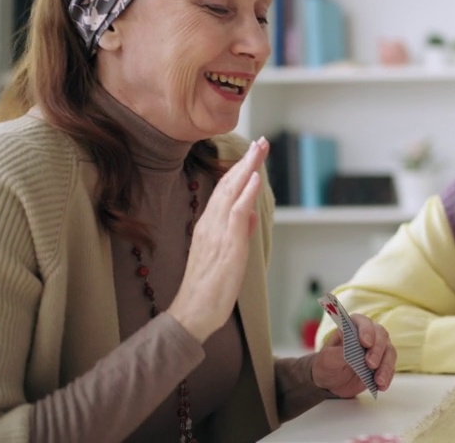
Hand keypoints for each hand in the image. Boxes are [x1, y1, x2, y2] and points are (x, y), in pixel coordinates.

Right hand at [167, 137, 266, 342]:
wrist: (193, 312)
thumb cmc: (209, 288)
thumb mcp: (227, 254)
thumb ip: (238, 232)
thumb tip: (249, 214)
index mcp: (209, 226)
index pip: (225, 190)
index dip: (239, 170)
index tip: (252, 153)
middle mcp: (210, 224)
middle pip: (228, 184)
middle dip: (245, 161)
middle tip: (261, 141)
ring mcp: (217, 233)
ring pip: (232, 193)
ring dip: (247, 168)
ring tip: (259, 149)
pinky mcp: (226, 245)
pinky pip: (236, 214)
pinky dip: (245, 194)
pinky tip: (255, 178)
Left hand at [313, 313, 396, 396]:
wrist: (331, 382)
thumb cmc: (327, 365)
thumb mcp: (327, 359)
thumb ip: (339, 353)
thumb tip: (352, 350)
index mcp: (353, 328)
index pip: (363, 322)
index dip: (366, 330)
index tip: (365, 343)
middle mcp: (369, 335)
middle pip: (381, 335)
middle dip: (378, 350)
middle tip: (371, 364)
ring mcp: (378, 349)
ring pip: (390, 351)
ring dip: (385, 365)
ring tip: (378, 380)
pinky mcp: (383, 363)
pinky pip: (391, 367)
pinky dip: (388, 376)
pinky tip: (381, 386)